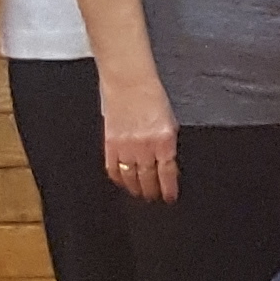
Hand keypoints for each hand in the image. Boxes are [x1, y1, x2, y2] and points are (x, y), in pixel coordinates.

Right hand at [101, 79, 178, 202]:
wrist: (129, 81)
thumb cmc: (152, 97)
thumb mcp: (170, 121)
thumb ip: (167, 143)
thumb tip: (168, 164)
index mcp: (164, 140)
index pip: (167, 173)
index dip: (168, 189)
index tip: (169, 198)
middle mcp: (145, 146)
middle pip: (148, 178)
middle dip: (151, 192)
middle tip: (153, 199)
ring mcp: (125, 146)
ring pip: (130, 176)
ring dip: (135, 188)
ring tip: (139, 194)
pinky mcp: (110, 143)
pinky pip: (113, 167)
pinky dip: (118, 178)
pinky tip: (122, 182)